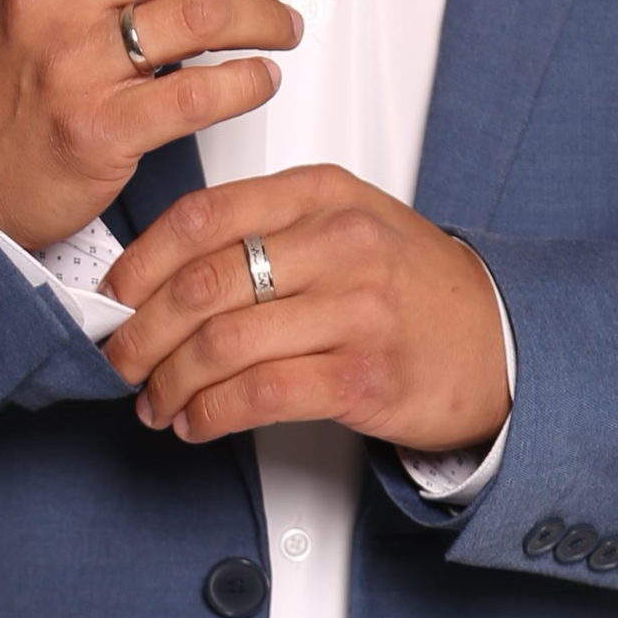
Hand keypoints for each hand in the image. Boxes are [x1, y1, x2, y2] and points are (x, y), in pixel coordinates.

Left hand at [102, 166, 511, 452]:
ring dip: (171, 383)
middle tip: (123, 360)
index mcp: (323, 194)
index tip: (117, 297)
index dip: (141, 262)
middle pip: (201, 284)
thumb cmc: (414, 287)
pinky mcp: (362, 375)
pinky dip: (211, 414)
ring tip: (157, 402)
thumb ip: (267, 230)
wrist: (499, 340)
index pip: (203, 216)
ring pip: (222, 343)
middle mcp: (338, 243)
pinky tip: (198, 422)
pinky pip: (259, 395)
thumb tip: (167, 269)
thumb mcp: (347, 223)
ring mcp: (354, 309)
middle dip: (142, 334)